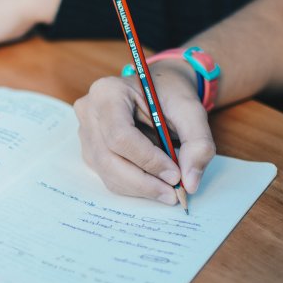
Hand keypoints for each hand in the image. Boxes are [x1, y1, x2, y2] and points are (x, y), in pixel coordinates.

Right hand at [74, 60, 215, 204]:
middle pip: (109, 159)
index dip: (148, 160)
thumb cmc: (170, 94)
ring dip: (141, 188)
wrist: (158, 89)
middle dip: (144, 182)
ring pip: (108, 173)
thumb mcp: (192, 110)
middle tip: (174, 193)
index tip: (175, 174)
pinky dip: (134, 186)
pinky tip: (154, 180)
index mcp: (107, 92)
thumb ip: (197, 142)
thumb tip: (190, 183)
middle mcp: (89, 112)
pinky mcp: (90, 151)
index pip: (120, 135)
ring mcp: (85, 133)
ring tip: (168, 189)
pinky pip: (109, 177)